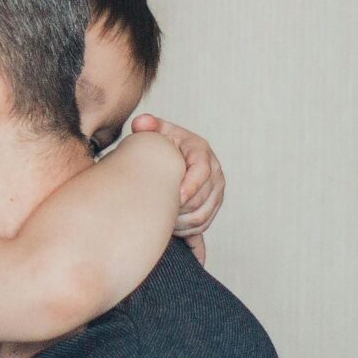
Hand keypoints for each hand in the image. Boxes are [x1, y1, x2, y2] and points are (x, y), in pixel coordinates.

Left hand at [131, 114, 222, 261]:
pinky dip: (189, 234)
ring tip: (161, 224)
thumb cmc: (160, 143)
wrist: (169, 156)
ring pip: (203, 216)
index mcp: (201, 151)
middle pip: (203, 199)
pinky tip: (172, 234)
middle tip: (158, 214)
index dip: (190, 187)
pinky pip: (204, 225)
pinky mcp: (212, 206)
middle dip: (180, 210)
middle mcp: (214, 171)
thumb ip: (147, 126)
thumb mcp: (155, 132)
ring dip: (182, 224)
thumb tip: (141, 123)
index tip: (174, 198)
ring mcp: (216, 191)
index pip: (202, 171)